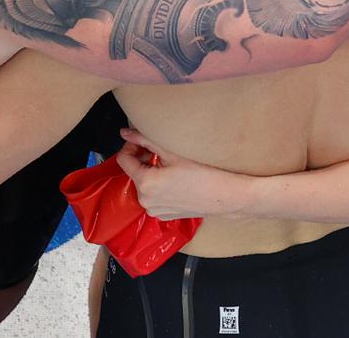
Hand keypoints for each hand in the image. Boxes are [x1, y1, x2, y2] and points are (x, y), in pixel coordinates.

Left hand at [115, 129, 246, 220]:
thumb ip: (145, 141)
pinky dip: (158, 187)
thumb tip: (125, 133)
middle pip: (134, 173)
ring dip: (151, 173)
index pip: (123, 160)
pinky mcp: (163, 215)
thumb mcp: (171, 152)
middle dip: (143, 160)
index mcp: (145, 184)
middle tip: (160, 151)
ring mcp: (154, 210)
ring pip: (144, 185)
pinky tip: (174, 180)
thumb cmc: (203, 174)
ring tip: (169, 166)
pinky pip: (153, 197)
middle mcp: (145, 201)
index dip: (131, 147)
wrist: (224, 196)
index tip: (142, 141)